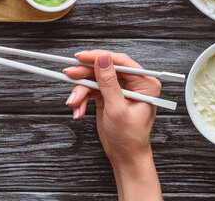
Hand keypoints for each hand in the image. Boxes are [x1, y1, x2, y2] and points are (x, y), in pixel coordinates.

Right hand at [64, 50, 161, 200]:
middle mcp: (132, 83)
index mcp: (144, 83)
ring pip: (94, 79)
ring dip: (81, 91)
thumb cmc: (129, 138)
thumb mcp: (118, 108)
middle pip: (104, 68)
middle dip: (85, 75)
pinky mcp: (107, 95)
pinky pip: (90, 89)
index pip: (120, 61)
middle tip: (70, 76)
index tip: (82, 57)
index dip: (99, 57)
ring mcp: (119, 89)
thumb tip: (103, 59)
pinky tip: (79, 109)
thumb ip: (109, 82)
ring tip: (74, 103)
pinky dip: (82, 99)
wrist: (125, 156)